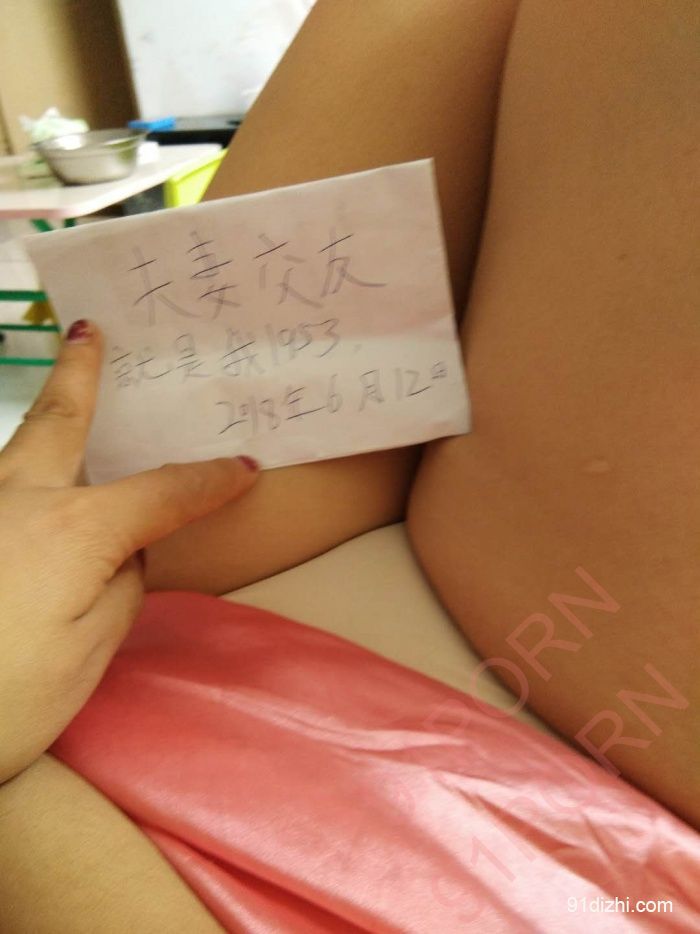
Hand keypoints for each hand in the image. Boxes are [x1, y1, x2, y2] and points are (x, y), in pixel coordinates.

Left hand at [0, 320, 258, 782]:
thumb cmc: (6, 700)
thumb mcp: (89, 649)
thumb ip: (119, 585)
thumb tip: (124, 552)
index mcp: (71, 528)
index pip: (160, 494)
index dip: (208, 482)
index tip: (244, 470)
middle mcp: (16, 499)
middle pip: (57, 423)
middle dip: (80, 374)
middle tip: (88, 331)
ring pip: (17, 450)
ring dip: (47, 421)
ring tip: (69, 398)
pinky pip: (3, 485)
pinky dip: (27, 469)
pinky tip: (38, 489)